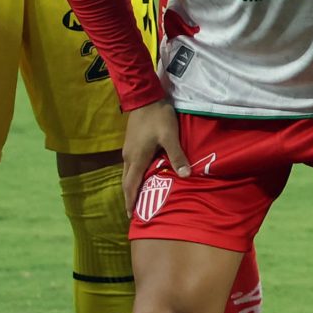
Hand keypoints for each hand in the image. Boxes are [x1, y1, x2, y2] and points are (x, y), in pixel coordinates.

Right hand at [121, 99, 188, 216]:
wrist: (144, 97)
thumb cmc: (158, 117)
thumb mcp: (170, 136)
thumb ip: (177, 156)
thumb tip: (185, 176)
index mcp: (137, 158)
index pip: (131, 185)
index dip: (131, 201)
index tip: (131, 216)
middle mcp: (129, 156)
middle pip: (126, 182)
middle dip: (129, 197)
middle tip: (133, 212)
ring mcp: (128, 149)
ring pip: (127, 173)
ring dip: (130, 186)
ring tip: (136, 197)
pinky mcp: (131, 143)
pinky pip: (130, 165)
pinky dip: (133, 176)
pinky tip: (140, 176)